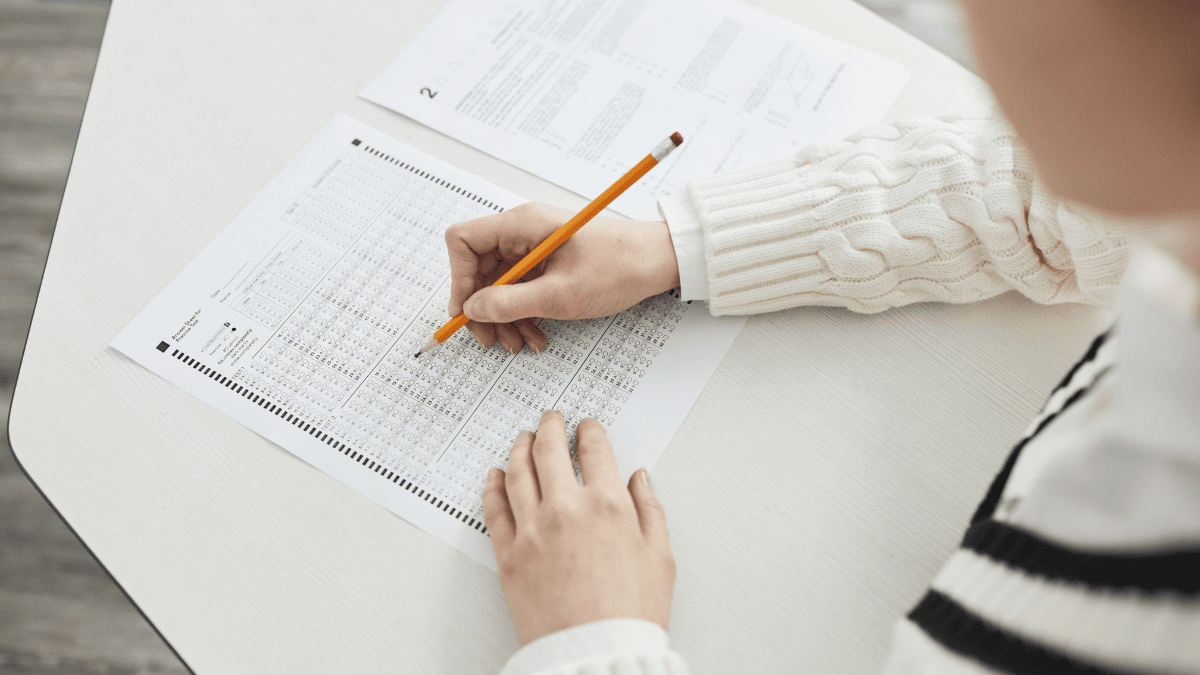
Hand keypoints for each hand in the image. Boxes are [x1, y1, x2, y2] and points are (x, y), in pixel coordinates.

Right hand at [445, 203, 680, 352]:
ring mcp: (533, 248)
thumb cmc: (618, 268)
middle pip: (478, 268)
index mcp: (521, 225)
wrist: (657, 263)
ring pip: (498, 284)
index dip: (458, 278)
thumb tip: (472, 310)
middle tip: (491, 340)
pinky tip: (535, 336)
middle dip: (482, 308)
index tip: (466, 312)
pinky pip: (520, 289)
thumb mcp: (560, 294)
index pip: (463, 241)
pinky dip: (522, 314)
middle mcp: (522, 232)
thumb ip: (511, 302)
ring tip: (518, 344)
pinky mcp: (546, 264)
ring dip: (503, 317)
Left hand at [483, 410, 674, 644]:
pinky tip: (495, 476)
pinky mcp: (509, 556)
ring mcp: (532, 531)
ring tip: (522, 438)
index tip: (588, 427)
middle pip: (549, 450)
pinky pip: (494, 509)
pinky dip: (492, 486)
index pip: (595, 450)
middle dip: (550, 427)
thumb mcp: (660, 558)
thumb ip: (650, 511)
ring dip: (519, 448)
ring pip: (517, 473)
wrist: (595, 656)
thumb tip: (640, 480)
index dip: (590, 431)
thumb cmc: (630, 615)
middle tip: (551, 419)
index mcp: (608, 506)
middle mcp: (566, 510)